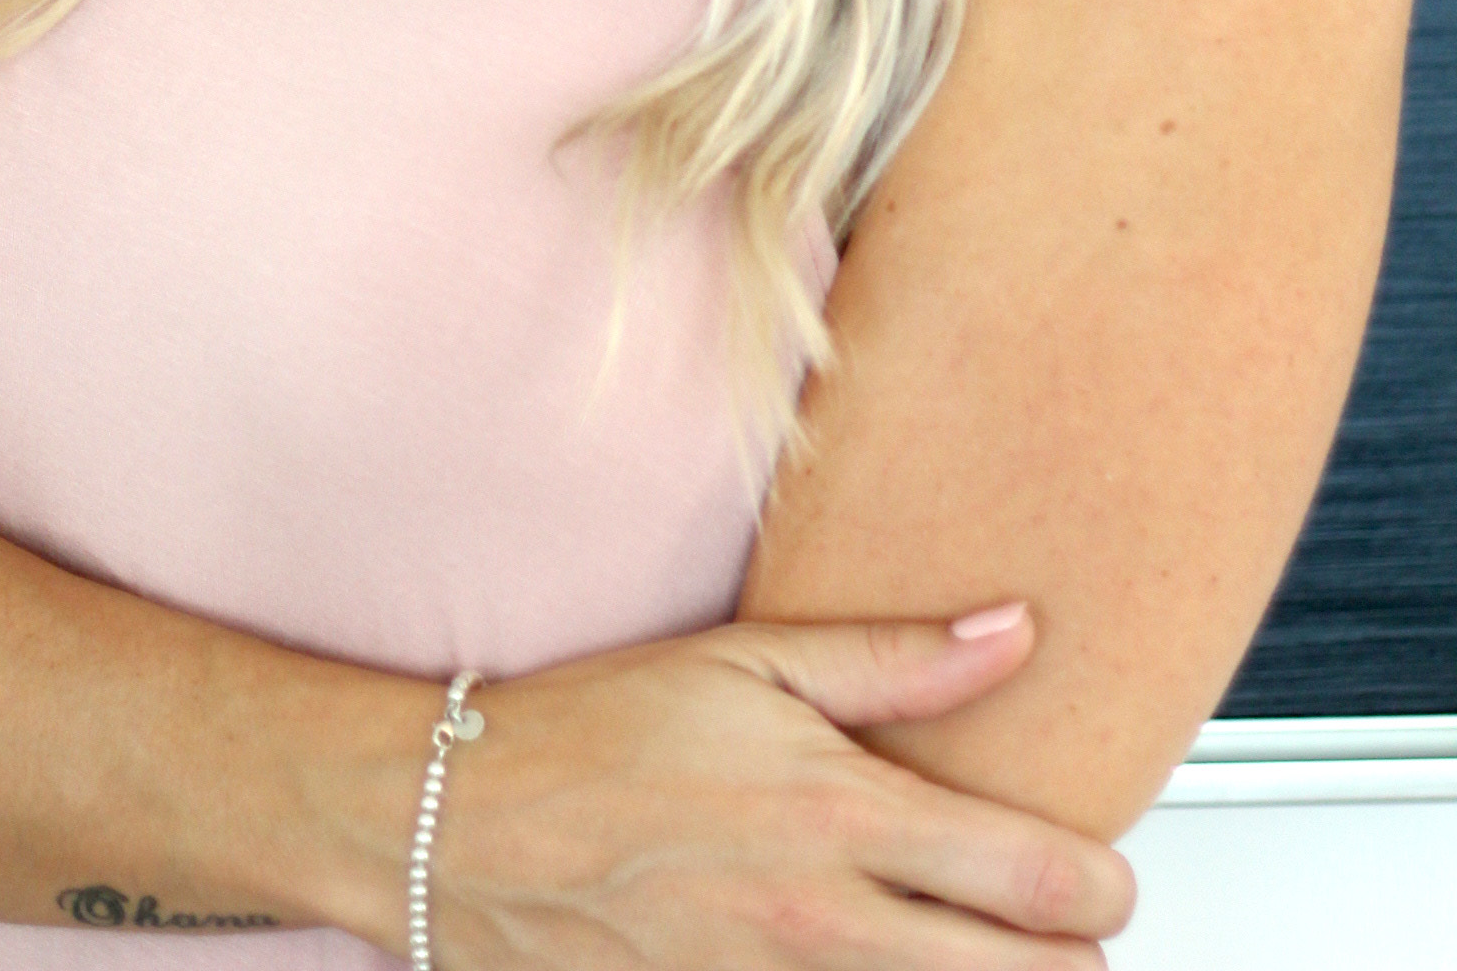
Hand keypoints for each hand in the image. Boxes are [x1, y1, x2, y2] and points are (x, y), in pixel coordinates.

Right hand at [433, 606, 1137, 969]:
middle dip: (1071, 960)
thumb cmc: (596, 730)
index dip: (1105, 884)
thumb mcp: (749, 663)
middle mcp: (827, 924)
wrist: (464, 825)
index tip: (1101, 871)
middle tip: (1056, 927)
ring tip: (974, 950)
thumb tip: (1014, 631)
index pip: (1044, 881)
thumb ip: (896, 660)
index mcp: (842, 814)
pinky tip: (877, 968)